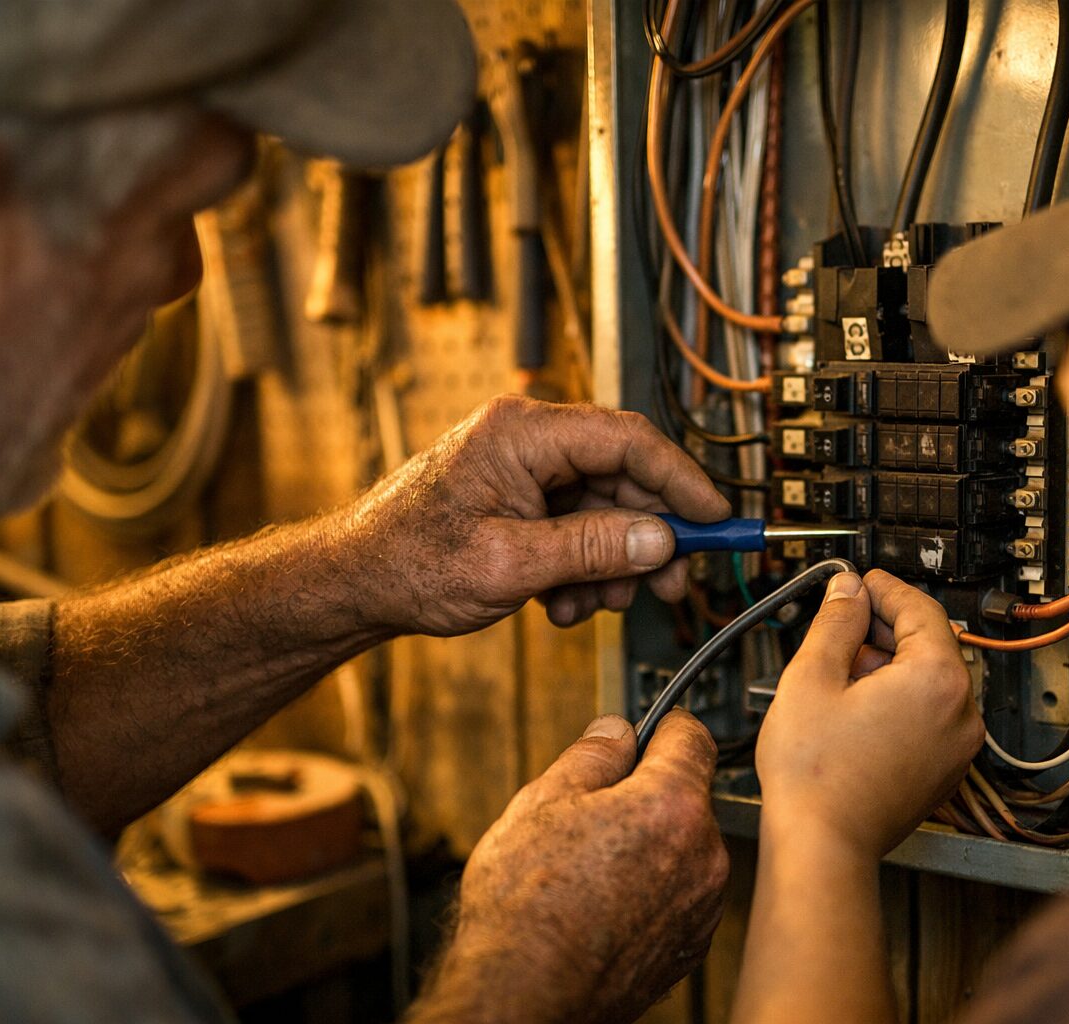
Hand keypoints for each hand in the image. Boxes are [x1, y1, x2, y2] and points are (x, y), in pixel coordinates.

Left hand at [325, 395, 729, 635]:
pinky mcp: (518, 497)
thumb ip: (592, 548)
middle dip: (646, 537)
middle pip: (621, 477)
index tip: (715, 521)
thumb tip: (660, 539)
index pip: (628, 441)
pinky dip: (580, 567)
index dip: (681, 481)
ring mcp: (522, 468)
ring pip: (602, 508)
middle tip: (669, 585)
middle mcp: (526, 439)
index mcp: (522, 433)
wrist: (353, 584)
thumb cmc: (407, 564)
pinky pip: (573, 525)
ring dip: (610, 562)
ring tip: (592, 605)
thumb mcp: (511, 564)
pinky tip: (560, 602)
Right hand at [410, 710, 729, 1023]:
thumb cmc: (527, 906)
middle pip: (687, 796)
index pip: (691, 736)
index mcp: (672, 805)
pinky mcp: (690, 945)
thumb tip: (616, 730)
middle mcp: (704, 854)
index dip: (661, 727)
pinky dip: (652, 890)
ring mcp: (702, 905)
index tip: (642, 733)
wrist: (527, 998)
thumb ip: (592, 755)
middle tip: (590, 813)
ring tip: (589, 868)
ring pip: (684, 848)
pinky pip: (680, 895)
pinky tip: (604, 903)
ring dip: (651, 845)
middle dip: (647, 794)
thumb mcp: (542, 803)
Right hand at [756, 570, 982, 860]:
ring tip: (836, 677)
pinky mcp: (942, 771)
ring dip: (886, 667)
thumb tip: (848, 589)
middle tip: (838, 625)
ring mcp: (956, 747)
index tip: (858, 581)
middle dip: (882, 629)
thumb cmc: (816, 775)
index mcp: (938, 680)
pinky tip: (852, 710)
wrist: (821, 844)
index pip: (921, 608)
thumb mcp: (813, 675)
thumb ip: (836, 621)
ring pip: (927, 682)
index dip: (884, 587)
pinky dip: (896, 701)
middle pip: (928, 644)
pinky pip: (927, 716)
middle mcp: (961, 713)